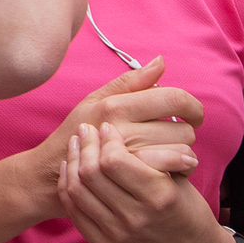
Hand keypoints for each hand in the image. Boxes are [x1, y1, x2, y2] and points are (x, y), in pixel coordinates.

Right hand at [20, 59, 201, 191]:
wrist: (50, 175)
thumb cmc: (75, 135)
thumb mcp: (94, 101)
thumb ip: (130, 82)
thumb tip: (161, 62)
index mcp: (116, 106)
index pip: (174, 98)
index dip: (193, 107)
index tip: (193, 115)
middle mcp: (123, 129)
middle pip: (183, 129)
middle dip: (182, 134)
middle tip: (167, 140)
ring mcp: (127, 157)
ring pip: (181, 152)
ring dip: (180, 155)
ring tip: (165, 156)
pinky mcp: (131, 180)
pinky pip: (172, 172)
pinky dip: (175, 172)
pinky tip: (166, 171)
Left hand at [56, 120, 236, 242]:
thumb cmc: (185, 205)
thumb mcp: (181, 177)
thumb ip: (154, 152)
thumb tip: (124, 125)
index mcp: (159, 197)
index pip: (114, 161)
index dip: (106, 139)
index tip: (107, 128)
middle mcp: (136, 218)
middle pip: (91, 173)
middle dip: (85, 145)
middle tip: (86, 131)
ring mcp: (117, 235)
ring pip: (77, 189)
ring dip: (72, 161)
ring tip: (76, 145)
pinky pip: (74, 210)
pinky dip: (68, 185)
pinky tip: (70, 168)